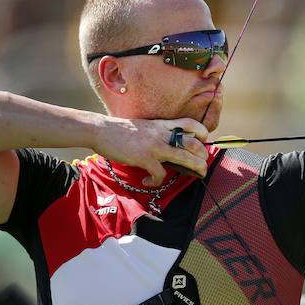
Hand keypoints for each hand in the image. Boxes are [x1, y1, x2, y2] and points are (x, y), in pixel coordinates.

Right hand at [94, 117, 209, 185]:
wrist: (100, 130)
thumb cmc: (121, 130)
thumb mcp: (146, 126)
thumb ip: (159, 132)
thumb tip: (170, 145)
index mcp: (163, 125)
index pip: (190, 123)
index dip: (202, 132)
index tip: (203, 141)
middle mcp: (162, 134)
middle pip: (194, 143)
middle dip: (204, 156)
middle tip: (203, 165)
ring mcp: (155, 146)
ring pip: (185, 158)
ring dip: (196, 168)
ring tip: (197, 174)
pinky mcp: (144, 158)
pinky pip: (160, 174)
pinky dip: (157, 181)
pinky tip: (150, 182)